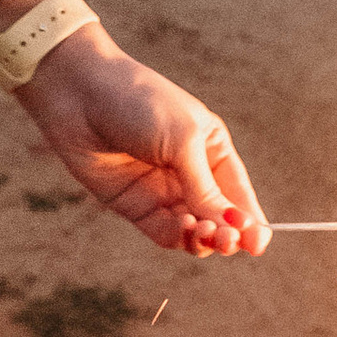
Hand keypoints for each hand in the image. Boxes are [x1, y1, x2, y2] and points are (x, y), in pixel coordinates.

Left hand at [15, 24, 268, 256]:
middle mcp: (189, 174)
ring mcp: (161, 191)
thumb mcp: (182, 140)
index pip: (239, 195)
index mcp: (211, 150)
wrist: (79, 93)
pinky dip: (177, 237)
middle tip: (227, 238)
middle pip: (219, 219)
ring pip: (194, 232)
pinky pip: (163, 231)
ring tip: (205, 232)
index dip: (251, 222)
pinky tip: (184, 229)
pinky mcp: (133, 204)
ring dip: (204, 239)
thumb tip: (234, 228)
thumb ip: (205, 187)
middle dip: (229, 234)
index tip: (258, 243)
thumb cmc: (138, 102)